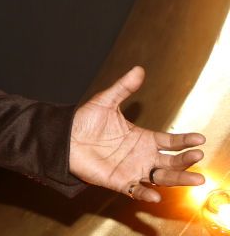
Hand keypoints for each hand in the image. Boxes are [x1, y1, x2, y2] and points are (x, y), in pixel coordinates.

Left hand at [69, 65, 205, 201]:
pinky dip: (146, 193)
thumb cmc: (85, 120)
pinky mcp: (119, 181)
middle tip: (198, 156)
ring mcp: (132, 170)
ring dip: (178, 179)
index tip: (199, 139)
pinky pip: (135, 190)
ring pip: (161, 178)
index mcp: (143, 139)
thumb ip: (123, 88)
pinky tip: (155, 194)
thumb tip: (138, 70)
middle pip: (171, 162)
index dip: (185, 141)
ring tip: (195, 178)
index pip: (170, 142)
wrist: (64, 137)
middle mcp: (142, 156)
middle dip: (186, 160)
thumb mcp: (106, 101)